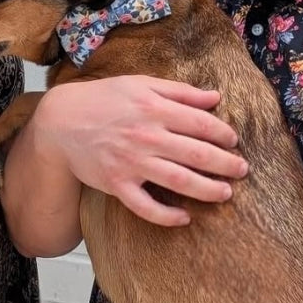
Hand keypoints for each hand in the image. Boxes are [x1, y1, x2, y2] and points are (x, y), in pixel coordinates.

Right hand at [35, 76, 247, 226]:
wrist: (61, 121)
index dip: (223, 134)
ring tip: (224, 193)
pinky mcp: (116, 184)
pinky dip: (167, 216)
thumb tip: (215, 96)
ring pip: (178, 181)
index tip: (233, 141)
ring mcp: (131, 163)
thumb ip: (179, 91)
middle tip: (241, 170)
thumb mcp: (141, 84)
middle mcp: (145, 136)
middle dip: (225, 164)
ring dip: (206, 189)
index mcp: (153, 108)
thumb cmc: (103, 99)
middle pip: (196, 154)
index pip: (201, 124)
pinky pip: (145, 207)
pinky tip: (184, 218)